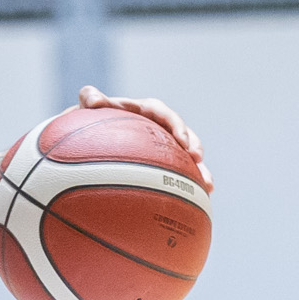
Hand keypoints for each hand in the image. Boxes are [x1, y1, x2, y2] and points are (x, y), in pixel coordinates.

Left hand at [77, 85, 212, 191]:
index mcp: (146, 110)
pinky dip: (187, 186)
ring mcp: (163, 144)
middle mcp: (159, 126)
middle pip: (182, 134)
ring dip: (199, 169)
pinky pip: (178, 173)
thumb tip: (92, 99)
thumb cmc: (94, 116)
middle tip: (197, 158)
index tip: (181, 139)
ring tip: (208, 185)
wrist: (95, 130)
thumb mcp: (91, 104)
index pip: (164, 114)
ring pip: (186, 155)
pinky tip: (196, 202)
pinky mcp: (162, 161)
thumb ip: (90, 97)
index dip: (176, 125)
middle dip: (193, 145)